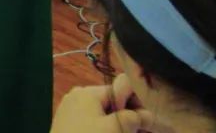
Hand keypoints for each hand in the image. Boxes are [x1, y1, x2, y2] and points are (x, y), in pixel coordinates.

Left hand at [50, 76, 169, 132]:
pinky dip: (106, 129)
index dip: (138, 104)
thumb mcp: (115, 129)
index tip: (148, 123)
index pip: (121, 89)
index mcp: (88, 92)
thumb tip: (147, 115)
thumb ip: (133, 118)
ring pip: (104, 114)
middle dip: (129, 117)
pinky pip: (93, 122)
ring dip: (120, 125)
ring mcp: (71, 110)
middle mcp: (78, 96)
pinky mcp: (69, 124)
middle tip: (142, 132)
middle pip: (113, 102)